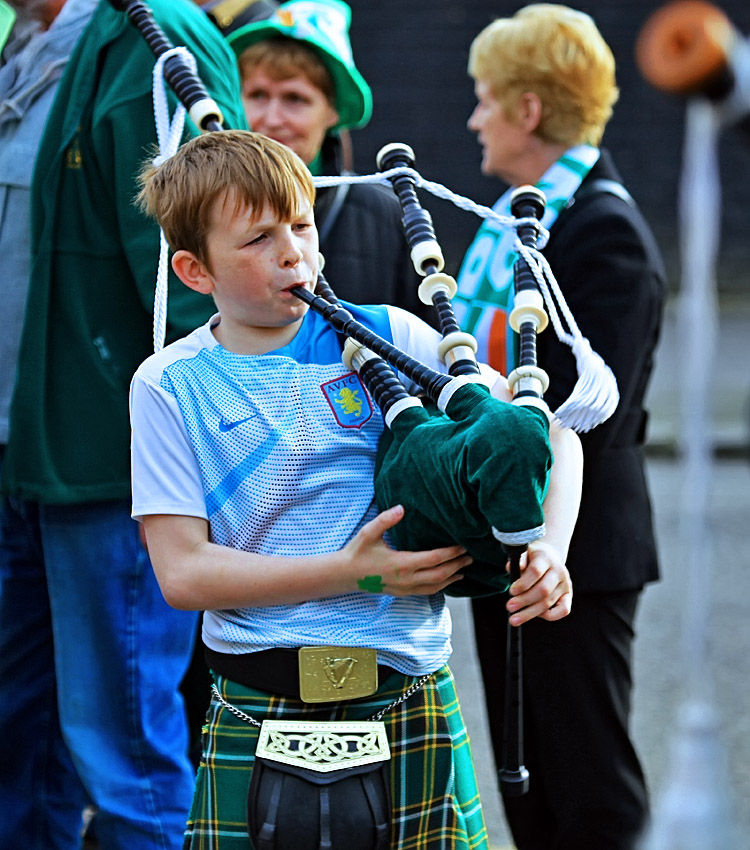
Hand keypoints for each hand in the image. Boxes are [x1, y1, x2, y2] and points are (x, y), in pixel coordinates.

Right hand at [343, 505, 470, 595]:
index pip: (434, 559)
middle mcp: (406, 579)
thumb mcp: (368, 532)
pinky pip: (427, 592)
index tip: (463, 545)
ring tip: (465, 568)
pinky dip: (441, 586)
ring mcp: (405, 589)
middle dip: (457, 565)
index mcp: (401, 563)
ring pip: (436, 586)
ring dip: (452, 577)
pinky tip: (448, 580)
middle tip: (471, 556)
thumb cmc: (357, 552)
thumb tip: (402, 507)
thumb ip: (385, 519)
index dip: (451, 553)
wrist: (345, 575)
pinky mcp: (403, 593)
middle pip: (440, 574)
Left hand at [505, 540, 571, 625]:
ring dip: (530, 613)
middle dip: (524, 601)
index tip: (511, 591)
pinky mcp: (568, 595)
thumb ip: (517, 560)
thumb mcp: (523, 553)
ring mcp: (565, 584)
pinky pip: (564, 610)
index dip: (523, 584)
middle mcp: (559, 571)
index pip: (535, 572)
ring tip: (515, 618)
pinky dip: (550, 616)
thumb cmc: (532, 558)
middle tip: (510, 607)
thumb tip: (510, 568)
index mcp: (545, 558)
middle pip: (543, 590)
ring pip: (549, 602)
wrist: (549, 555)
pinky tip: (537, 615)